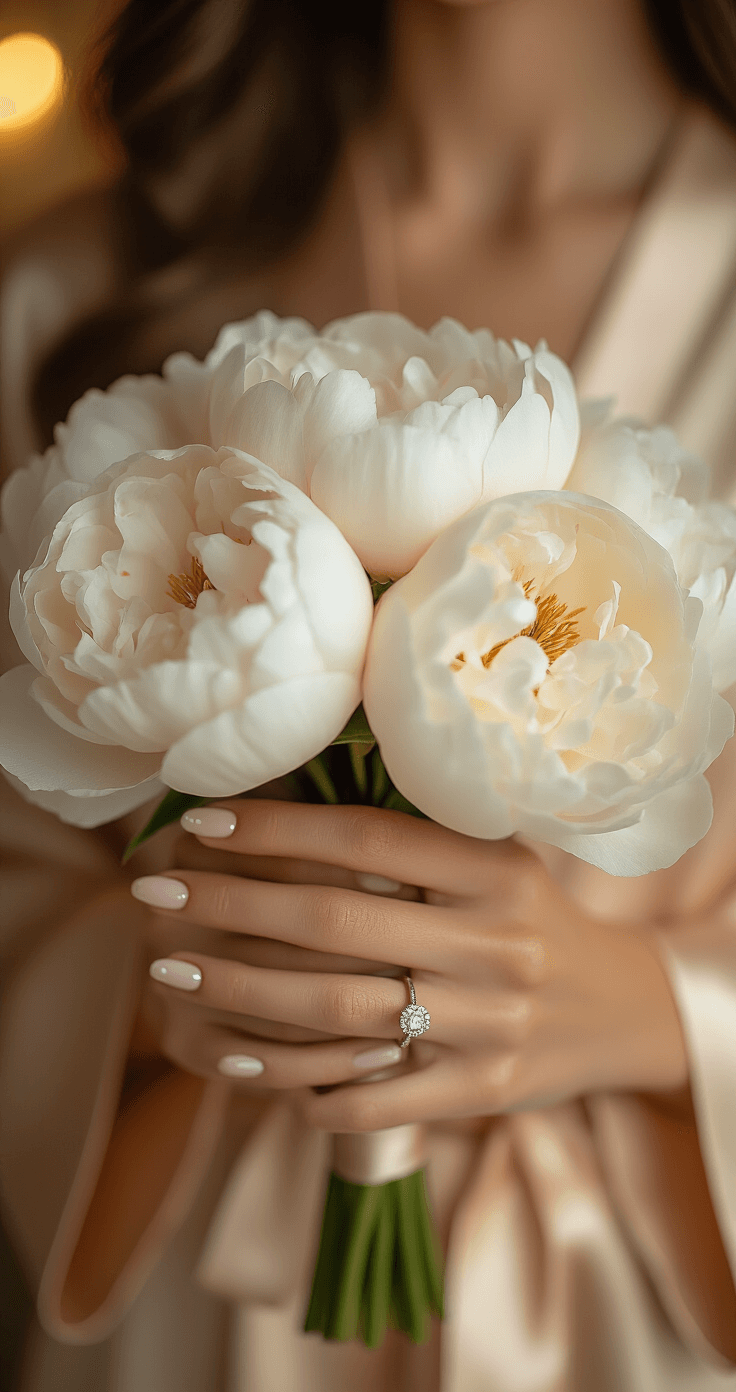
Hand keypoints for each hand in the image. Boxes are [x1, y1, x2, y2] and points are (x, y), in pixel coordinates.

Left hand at [135, 800, 688, 1130]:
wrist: (623, 1009)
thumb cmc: (536, 918)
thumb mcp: (499, 861)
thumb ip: (419, 839)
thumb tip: (297, 797)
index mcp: (495, 872)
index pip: (365, 837)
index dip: (275, 826)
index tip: (200, 820)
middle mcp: (493, 944)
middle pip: (334, 920)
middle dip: (230, 903)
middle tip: (155, 893)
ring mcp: (488, 1024)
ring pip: (338, 1009)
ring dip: (240, 991)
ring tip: (171, 972)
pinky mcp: (481, 1091)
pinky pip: (377, 1095)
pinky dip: (305, 1084)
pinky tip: (240, 1061)